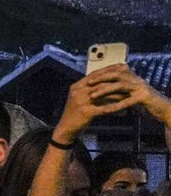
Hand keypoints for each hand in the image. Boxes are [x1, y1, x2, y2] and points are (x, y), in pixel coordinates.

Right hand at [55, 66, 169, 142]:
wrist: (65, 128)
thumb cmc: (75, 113)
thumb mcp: (81, 99)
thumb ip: (91, 90)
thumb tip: (108, 84)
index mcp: (76, 86)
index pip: (94, 74)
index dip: (108, 70)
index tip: (121, 67)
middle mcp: (78, 92)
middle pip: (100, 82)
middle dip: (116, 80)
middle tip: (129, 80)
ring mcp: (81, 102)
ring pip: (103, 94)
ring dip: (118, 94)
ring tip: (129, 95)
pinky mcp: (85, 112)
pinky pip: (104, 109)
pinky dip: (115, 109)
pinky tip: (124, 110)